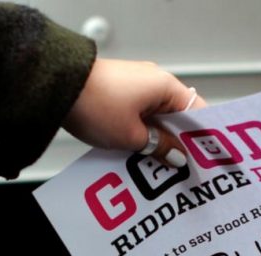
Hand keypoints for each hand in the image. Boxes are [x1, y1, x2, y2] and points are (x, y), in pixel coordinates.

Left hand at [62, 58, 206, 166]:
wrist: (54, 85)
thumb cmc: (96, 105)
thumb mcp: (133, 136)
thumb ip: (160, 147)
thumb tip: (178, 157)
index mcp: (166, 87)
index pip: (198, 112)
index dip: (203, 137)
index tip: (206, 159)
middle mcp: (154, 82)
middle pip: (178, 117)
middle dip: (178, 144)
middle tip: (182, 169)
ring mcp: (136, 86)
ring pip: (157, 119)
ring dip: (158, 140)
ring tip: (159, 166)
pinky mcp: (119, 92)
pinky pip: (140, 116)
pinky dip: (142, 133)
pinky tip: (138, 153)